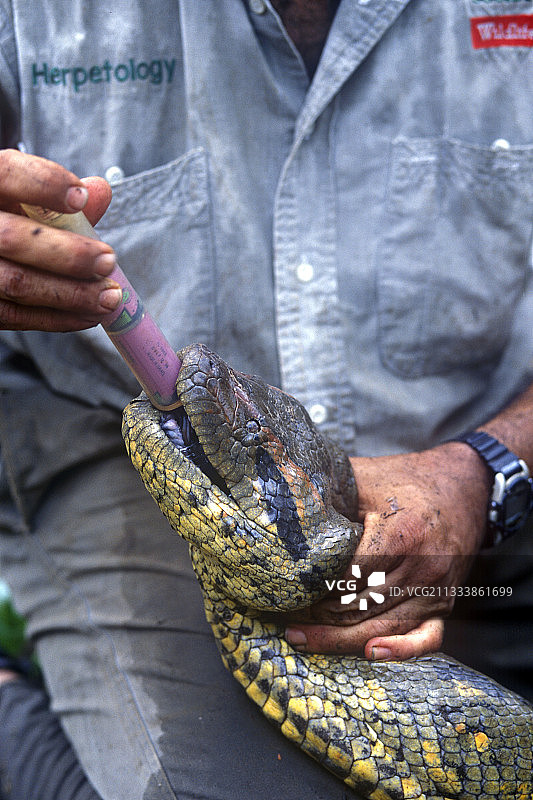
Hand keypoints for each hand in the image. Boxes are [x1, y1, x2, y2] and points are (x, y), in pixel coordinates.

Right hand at [0, 148, 119, 331]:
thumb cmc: (5, 218)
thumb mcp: (20, 197)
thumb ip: (57, 195)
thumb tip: (100, 191)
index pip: (5, 175)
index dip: (43, 184)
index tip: (80, 198)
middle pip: (12, 238)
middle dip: (68, 254)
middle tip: (108, 261)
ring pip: (17, 283)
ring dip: (72, 293)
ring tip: (108, 296)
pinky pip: (16, 316)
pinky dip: (58, 318)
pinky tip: (88, 315)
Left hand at [286, 442, 490, 659]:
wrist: (463, 486)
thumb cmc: (403, 482)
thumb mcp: (362, 479)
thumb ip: (326, 497)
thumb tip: (279, 512)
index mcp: (401, 534)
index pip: (346, 577)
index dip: (313, 587)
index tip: (285, 589)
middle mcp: (422, 567)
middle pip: (359, 609)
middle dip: (317, 618)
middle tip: (284, 619)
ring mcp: (435, 589)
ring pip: (381, 629)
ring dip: (339, 639)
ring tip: (302, 637)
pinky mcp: (444, 603)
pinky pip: (426, 638)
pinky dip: (400, 651)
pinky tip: (371, 654)